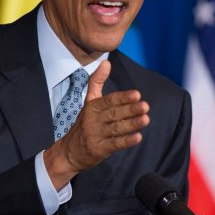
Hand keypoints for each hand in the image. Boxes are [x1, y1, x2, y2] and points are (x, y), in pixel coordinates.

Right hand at [44, 60, 149, 187]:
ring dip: (131, 124)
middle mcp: (93, 120)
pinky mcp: (99, 150)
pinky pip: (114, 144)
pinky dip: (126, 141)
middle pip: (114, 113)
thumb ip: (97, 82)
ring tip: (146, 119)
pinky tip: (138, 138)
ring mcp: (96, 135)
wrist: (69, 152)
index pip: (109, 100)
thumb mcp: (89, 102)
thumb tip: (106, 62)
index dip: (123, 97)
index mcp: (93, 107)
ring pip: (116, 128)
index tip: (137, 94)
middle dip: (130, 110)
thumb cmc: (84, 124)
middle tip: (145, 106)